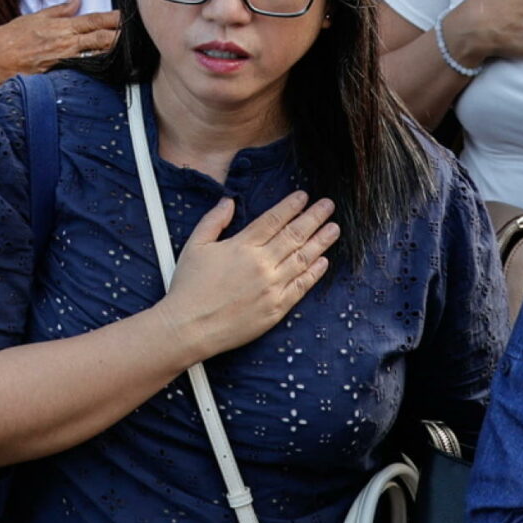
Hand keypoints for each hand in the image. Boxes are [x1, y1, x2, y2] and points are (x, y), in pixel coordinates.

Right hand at [0, 0, 125, 98]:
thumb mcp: (27, 19)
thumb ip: (54, 12)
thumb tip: (76, 2)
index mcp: (55, 28)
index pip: (92, 21)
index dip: (112, 19)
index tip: (127, 17)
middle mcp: (61, 46)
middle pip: (99, 40)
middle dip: (119, 36)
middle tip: (139, 34)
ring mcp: (59, 65)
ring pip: (94, 57)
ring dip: (112, 53)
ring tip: (132, 51)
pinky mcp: (54, 80)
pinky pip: (80, 74)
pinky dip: (95, 71)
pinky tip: (108, 73)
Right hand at [154, 192, 340, 361]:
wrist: (190, 327)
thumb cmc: (188, 287)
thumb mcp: (194, 245)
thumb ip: (214, 220)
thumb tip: (229, 201)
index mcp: (242, 246)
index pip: (273, 219)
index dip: (291, 206)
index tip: (304, 196)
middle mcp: (261, 264)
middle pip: (294, 235)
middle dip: (314, 217)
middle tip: (328, 205)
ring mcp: (272, 287)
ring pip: (302, 259)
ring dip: (320, 242)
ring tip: (334, 228)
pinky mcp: (276, 309)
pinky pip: (301, 287)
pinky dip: (314, 273)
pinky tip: (324, 261)